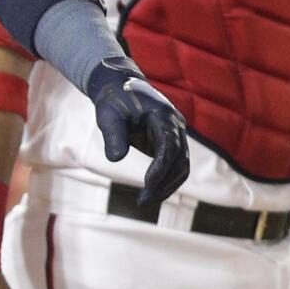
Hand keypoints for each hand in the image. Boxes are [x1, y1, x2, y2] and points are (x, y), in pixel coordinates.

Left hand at [87, 56, 188, 204]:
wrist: (119, 87)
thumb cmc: (112, 99)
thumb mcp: (107, 113)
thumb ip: (113, 133)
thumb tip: (116, 159)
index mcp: (163, 114)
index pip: (169, 145)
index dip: (161, 168)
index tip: (148, 185)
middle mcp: (175, 124)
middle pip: (180, 160)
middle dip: (165, 183)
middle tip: (143, 201)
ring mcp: (175, 134)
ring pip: (181, 165)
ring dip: (167, 186)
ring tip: (144, 201)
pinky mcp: (169, 142)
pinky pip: (173, 165)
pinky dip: (165, 180)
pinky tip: (150, 192)